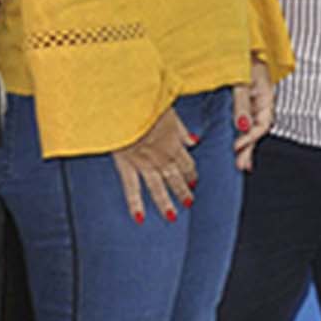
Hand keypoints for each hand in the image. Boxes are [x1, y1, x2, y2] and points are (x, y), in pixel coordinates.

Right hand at [111, 107, 197, 225]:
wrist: (126, 105)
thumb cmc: (147, 103)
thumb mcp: (171, 112)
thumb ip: (182, 129)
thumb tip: (194, 140)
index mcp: (173, 142)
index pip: (186, 163)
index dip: (191, 172)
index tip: (194, 179)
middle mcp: (162, 156)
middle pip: (175, 177)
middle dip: (183, 190)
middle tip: (189, 201)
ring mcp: (145, 163)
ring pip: (158, 187)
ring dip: (166, 203)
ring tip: (172, 216)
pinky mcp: (127, 165)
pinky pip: (132, 189)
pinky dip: (135, 204)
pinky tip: (140, 217)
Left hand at [233, 61, 274, 172]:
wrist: (242, 43)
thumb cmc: (244, 57)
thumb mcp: (243, 82)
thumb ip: (242, 104)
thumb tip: (243, 126)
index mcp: (266, 97)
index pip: (262, 124)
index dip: (250, 137)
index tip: (237, 146)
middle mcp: (261, 102)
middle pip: (257, 130)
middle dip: (249, 149)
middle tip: (241, 165)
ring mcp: (253, 101)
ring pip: (251, 127)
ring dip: (245, 144)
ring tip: (240, 161)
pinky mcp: (244, 99)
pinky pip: (244, 119)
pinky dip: (241, 132)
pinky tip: (237, 142)